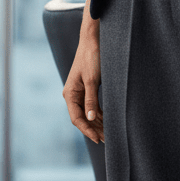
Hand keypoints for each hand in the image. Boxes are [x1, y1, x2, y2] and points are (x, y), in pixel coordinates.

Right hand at [63, 28, 103, 143]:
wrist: (93, 41)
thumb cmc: (91, 58)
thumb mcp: (92, 80)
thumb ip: (91, 100)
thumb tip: (90, 118)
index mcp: (70, 94)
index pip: (76, 118)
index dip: (87, 130)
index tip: (98, 139)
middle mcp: (73, 95)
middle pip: (82, 118)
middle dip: (94, 129)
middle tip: (108, 140)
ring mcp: (80, 93)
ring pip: (88, 113)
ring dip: (98, 124)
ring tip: (109, 134)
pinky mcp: (88, 89)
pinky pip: (93, 106)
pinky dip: (100, 114)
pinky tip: (108, 121)